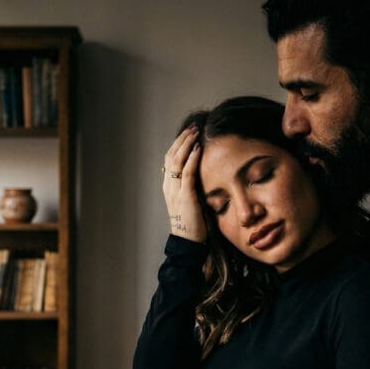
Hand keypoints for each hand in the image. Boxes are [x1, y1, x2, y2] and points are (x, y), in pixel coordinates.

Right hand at [162, 126, 206, 242]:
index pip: (170, 159)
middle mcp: (169, 186)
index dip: (178, 144)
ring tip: (195, 132)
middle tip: (192, 127)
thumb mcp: (190, 200)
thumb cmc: (193, 223)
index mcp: (168, 187)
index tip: (188, 133)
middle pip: (171, 156)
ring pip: (177, 161)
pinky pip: (186, 173)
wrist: (188, 241)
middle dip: (181, 139)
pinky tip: (197, 148)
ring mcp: (175, 191)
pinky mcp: (185, 196)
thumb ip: (191, 187)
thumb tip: (201, 174)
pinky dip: (191, 159)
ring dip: (186, 144)